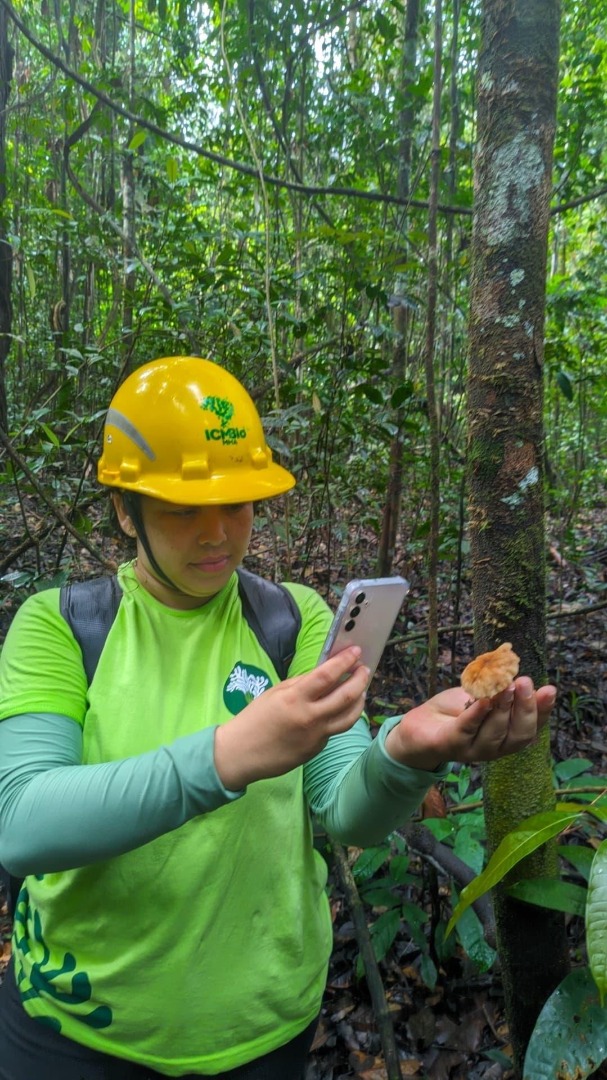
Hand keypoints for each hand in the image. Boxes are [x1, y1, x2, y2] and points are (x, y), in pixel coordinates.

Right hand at [214, 646, 368, 788]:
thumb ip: (301, 684)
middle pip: (346, 696)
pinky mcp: (317, 749)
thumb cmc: (254, 719)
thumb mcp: (275, 693)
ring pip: (350, 717)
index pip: (327, 675)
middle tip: (364, 669)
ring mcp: (316, 736)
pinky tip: (339, 709)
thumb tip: (324, 674)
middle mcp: (310, 717)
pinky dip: (341, 716)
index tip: (355, 651)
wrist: (241, 753)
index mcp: (295, 699)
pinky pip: (334, 730)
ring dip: (360, 700)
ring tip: (361, 690)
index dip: (345, 661)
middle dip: (360, 679)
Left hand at [384, 677, 555, 771]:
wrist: (418, 725)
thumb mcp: (481, 695)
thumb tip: (519, 672)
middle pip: (519, 736)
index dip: (542, 711)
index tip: (549, 690)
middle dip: (525, 709)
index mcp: (506, 736)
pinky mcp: (450, 745)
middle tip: (525, 683)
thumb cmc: (455, 711)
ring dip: (502, 708)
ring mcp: (472, 750)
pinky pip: (466, 730)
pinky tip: (483, 699)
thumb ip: (500, 689)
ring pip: (495, 735)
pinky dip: (476, 714)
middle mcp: (494, 748)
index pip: (532, 728)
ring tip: (506, 685)